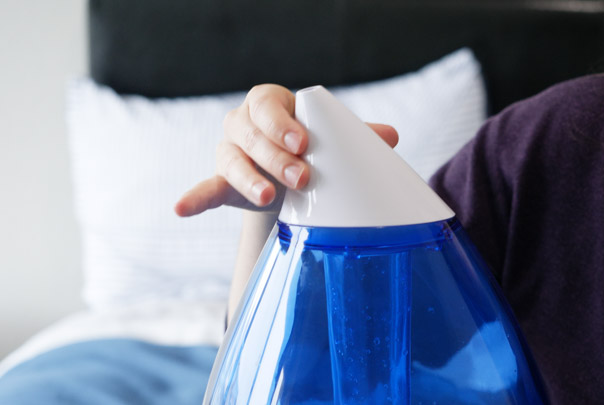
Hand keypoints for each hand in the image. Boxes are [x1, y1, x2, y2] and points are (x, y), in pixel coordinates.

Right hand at [175, 84, 398, 216]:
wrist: (287, 174)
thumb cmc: (310, 147)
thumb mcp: (328, 138)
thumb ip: (354, 135)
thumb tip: (390, 137)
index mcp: (269, 103)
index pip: (266, 104)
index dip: (281, 123)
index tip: (303, 143)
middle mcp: (243, 123)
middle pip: (251, 135)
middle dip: (274, 157)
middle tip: (302, 178)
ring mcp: (230, 153)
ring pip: (232, 162)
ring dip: (250, 180)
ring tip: (266, 198)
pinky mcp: (222, 182)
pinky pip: (206, 188)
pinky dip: (195, 199)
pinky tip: (181, 208)